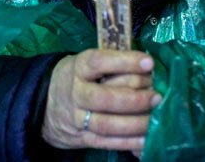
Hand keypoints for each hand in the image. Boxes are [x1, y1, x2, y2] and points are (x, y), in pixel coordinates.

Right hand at [42, 49, 160, 153]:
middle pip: (104, 98)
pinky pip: (107, 142)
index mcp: (79, 67)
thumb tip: (149, 67)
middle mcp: (76, 92)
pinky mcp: (82, 137)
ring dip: (134, 123)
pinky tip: (146, 139)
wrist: (48, 102)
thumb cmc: (81, 76)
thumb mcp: (88, 62)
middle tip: (156, 96)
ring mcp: (77, 117)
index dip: (125, 62)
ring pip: (106, 124)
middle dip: (134, 98)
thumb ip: (114, 63)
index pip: (99, 62)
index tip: (149, 63)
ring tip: (154, 117)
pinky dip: (128, 142)